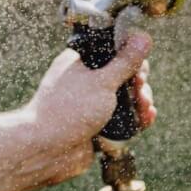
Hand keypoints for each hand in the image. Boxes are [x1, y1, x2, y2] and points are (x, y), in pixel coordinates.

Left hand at [25, 33, 155, 183]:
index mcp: (80, 62)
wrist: (45, 152)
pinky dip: (136, 117)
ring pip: (126, 96)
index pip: (114, 51)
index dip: (132, 58)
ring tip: (145, 109)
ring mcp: (92, 103)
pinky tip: (146, 118)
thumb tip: (144, 37)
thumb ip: (126, 61)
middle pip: (124, 74)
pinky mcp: (97, 123)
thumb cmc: (67, 111)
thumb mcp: (102, 82)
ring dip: (141, 101)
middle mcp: (86, 80)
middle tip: (140, 90)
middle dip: (139, 83)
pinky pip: (123, 116)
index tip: (138, 69)